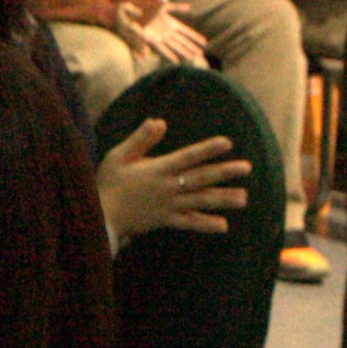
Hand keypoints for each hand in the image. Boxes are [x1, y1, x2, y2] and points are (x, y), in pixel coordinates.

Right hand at [98, 120, 251, 239]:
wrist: (99, 215)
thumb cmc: (107, 183)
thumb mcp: (118, 155)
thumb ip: (140, 139)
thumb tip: (160, 122)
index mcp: (157, 169)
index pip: (187, 156)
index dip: (207, 149)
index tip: (227, 143)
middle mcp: (167, 187)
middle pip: (201, 178)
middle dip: (225, 173)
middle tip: (247, 168)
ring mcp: (168, 205)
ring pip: (200, 201)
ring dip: (223, 199)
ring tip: (243, 198)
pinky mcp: (165, 220)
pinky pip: (189, 223)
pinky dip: (205, 225)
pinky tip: (223, 226)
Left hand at [131, 6, 211, 69]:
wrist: (134, 9)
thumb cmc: (149, 6)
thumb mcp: (164, 6)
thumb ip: (177, 7)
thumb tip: (190, 7)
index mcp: (172, 23)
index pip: (186, 32)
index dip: (195, 37)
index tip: (205, 42)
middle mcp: (168, 31)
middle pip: (182, 41)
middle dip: (191, 47)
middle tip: (200, 54)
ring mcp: (160, 36)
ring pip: (174, 45)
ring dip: (183, 52)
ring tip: (191, 58)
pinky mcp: (151, 39)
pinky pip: (162, 48)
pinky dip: (169, 54)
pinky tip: (175, 60)